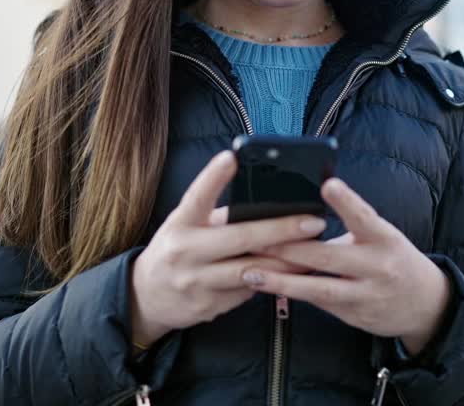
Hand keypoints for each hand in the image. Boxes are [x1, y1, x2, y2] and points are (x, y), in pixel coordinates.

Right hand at [130, 151, 327, 347]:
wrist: (147, 297)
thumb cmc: (177, 249)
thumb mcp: (185, 226)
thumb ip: (218, 216)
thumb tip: (266, 204)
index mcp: (180, 223)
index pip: (197, 197)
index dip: (214, 177)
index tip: (232, 157)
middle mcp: (185, 251)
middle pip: (239, 238)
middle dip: (281, 229)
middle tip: (313, 221)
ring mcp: (196, 282)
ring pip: (250, 271)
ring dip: (286, 262)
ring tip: (316, 251)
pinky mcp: (208, 306)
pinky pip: (247, 293)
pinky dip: (272, 282)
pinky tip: (294, 275)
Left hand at [245, 178, 450, 355]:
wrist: (424, 303)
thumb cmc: (392, 257)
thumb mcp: (380, 235)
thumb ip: (349, 223)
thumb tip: (302, 210)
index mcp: (384, 238)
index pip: (364, 216)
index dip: (346, 201)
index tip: (328, 185)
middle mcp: (378, 267)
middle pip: (329, 257)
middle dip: (290, 248)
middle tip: (257, 238)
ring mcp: (367, 295)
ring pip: (320, 288)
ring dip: (282, 281)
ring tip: (251, 272)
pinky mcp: (356, 315)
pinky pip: (320, 303)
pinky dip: (293, 294)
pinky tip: (267, 288)